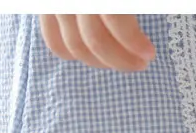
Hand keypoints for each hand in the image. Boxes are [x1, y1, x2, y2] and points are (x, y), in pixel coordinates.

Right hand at [39, 14, 154, 71]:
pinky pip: (54, 41)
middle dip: (121, 60)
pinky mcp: (46, 6)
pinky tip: (96, 55)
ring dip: (102, 62)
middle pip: (94, 40)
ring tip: (121, 60)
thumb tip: (142, 26)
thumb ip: (128, 4)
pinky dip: (76, 55)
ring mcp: (56, 1)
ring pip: (75, 47)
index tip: (149, 53)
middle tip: (140, 63)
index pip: (115, 18)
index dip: (133, 42)